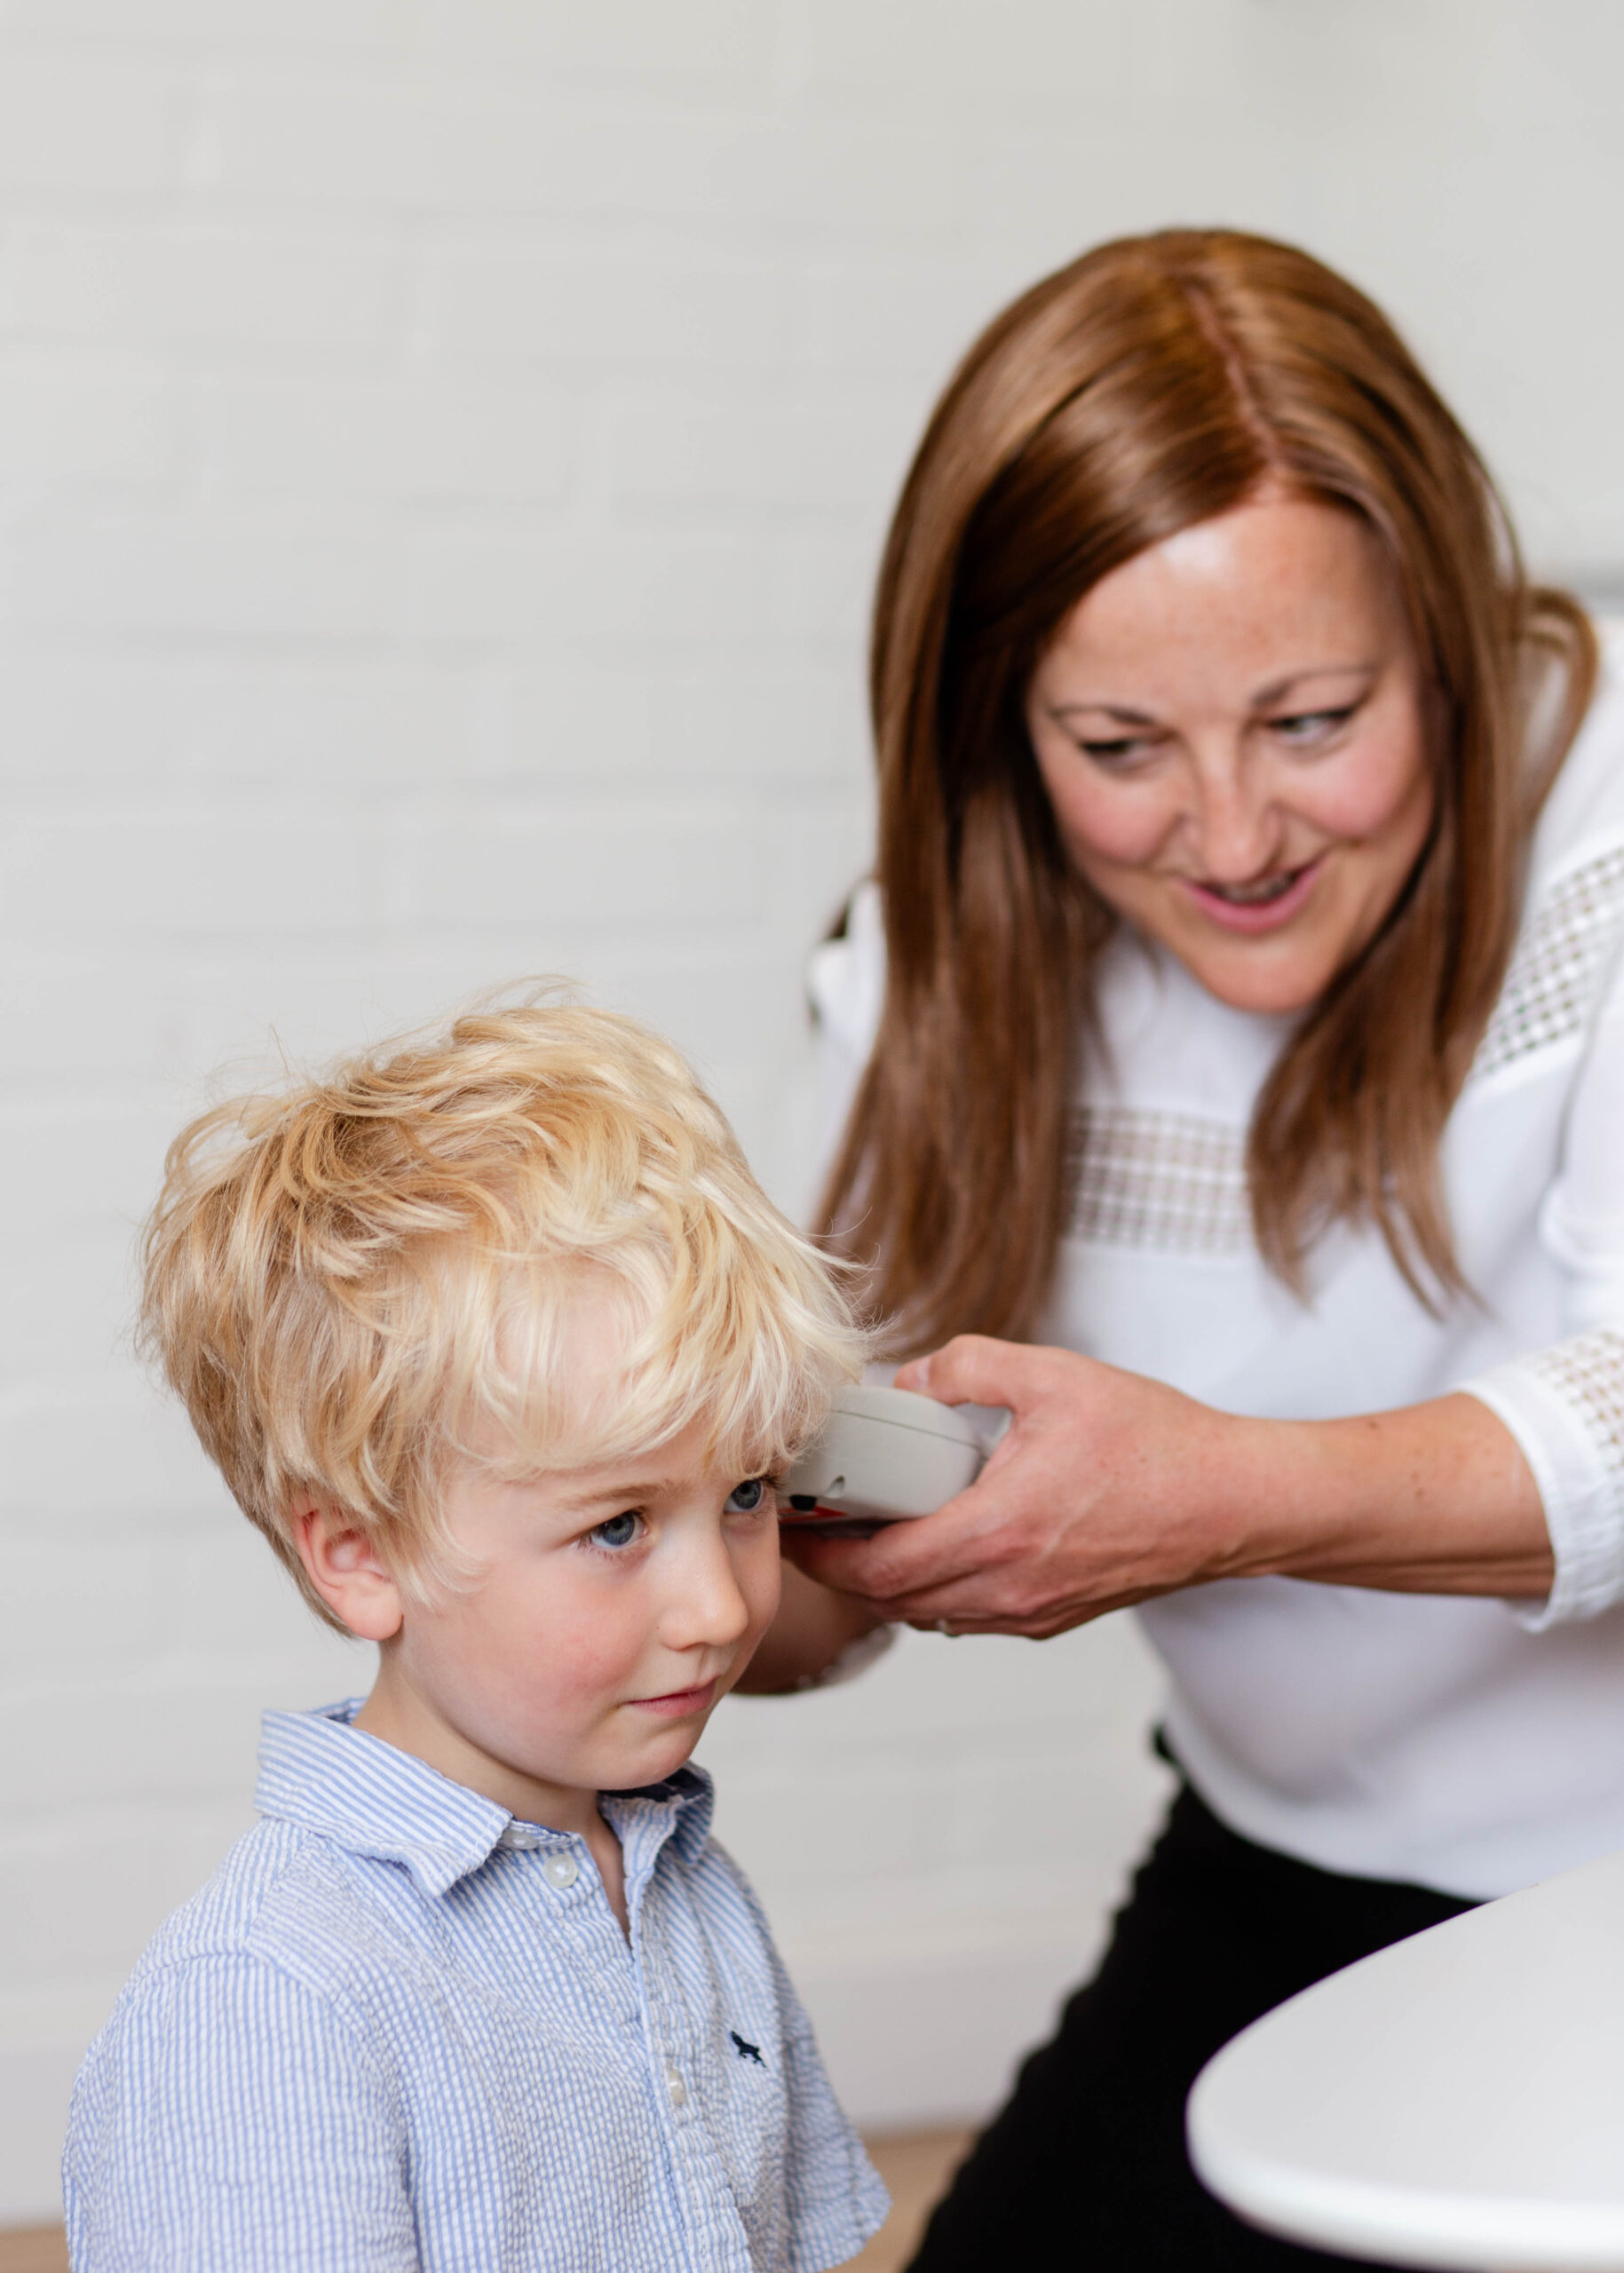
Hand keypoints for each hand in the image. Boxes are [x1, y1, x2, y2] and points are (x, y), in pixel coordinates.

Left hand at [782, 1336, 1257, 1638]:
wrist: (1233, 1502)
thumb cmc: (1156, 1443)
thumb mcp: (1052, 1375)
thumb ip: (965, 1366)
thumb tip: (910, 1380)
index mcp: (995, 1531)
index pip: (874, 1568)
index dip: (821, 1552)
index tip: (795, 1524)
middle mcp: (1007, 1587)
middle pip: (890, 1601)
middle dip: (843, 1568)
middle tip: (819, 1525)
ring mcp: (1032, 1611)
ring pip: (928, 1614)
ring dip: (889, 1582)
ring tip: (871, 1530)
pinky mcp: (1054, 1616)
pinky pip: (970, 1616)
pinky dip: (937, 1589)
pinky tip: (941, 1541)